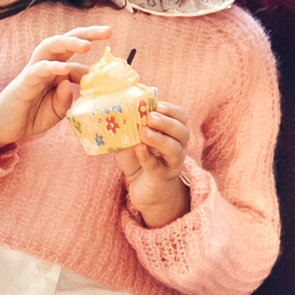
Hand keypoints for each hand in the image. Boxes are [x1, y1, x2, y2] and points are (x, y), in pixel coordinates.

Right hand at [0, 26, 111, 156]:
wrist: (5, 125)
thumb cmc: (32, 114)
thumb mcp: (57, 110)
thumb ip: (66, 98)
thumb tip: (70, 84)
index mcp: (57, 70)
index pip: (78, 59)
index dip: (97, 62)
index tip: (118, 68)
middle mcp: (46, 65)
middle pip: (65, 40)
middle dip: (86, 33)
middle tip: (108, 30)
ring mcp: (34, 71)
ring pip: (49, 46)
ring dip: (68, 42)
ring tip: (86, 45)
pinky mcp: (24, 83)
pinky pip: (37, 70)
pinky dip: (50, 67)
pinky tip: (63, 69)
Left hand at [116, 102, 191, 226]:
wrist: (144, 190)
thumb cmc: (139, 161)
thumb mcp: (131, 141)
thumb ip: (126, 129)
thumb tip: (112, 113)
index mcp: (172, 133)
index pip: (180, 117)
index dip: (171, 110)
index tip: (156, 104)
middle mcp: (178, 147)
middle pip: (182, 131)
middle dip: (166, 122)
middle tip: (149, 117)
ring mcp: (172, 163)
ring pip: (175, 149)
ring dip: (160, 138)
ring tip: (144, 132)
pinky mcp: (162, 178)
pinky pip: (157, 166)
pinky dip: (148, 156)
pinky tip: (140, 149)